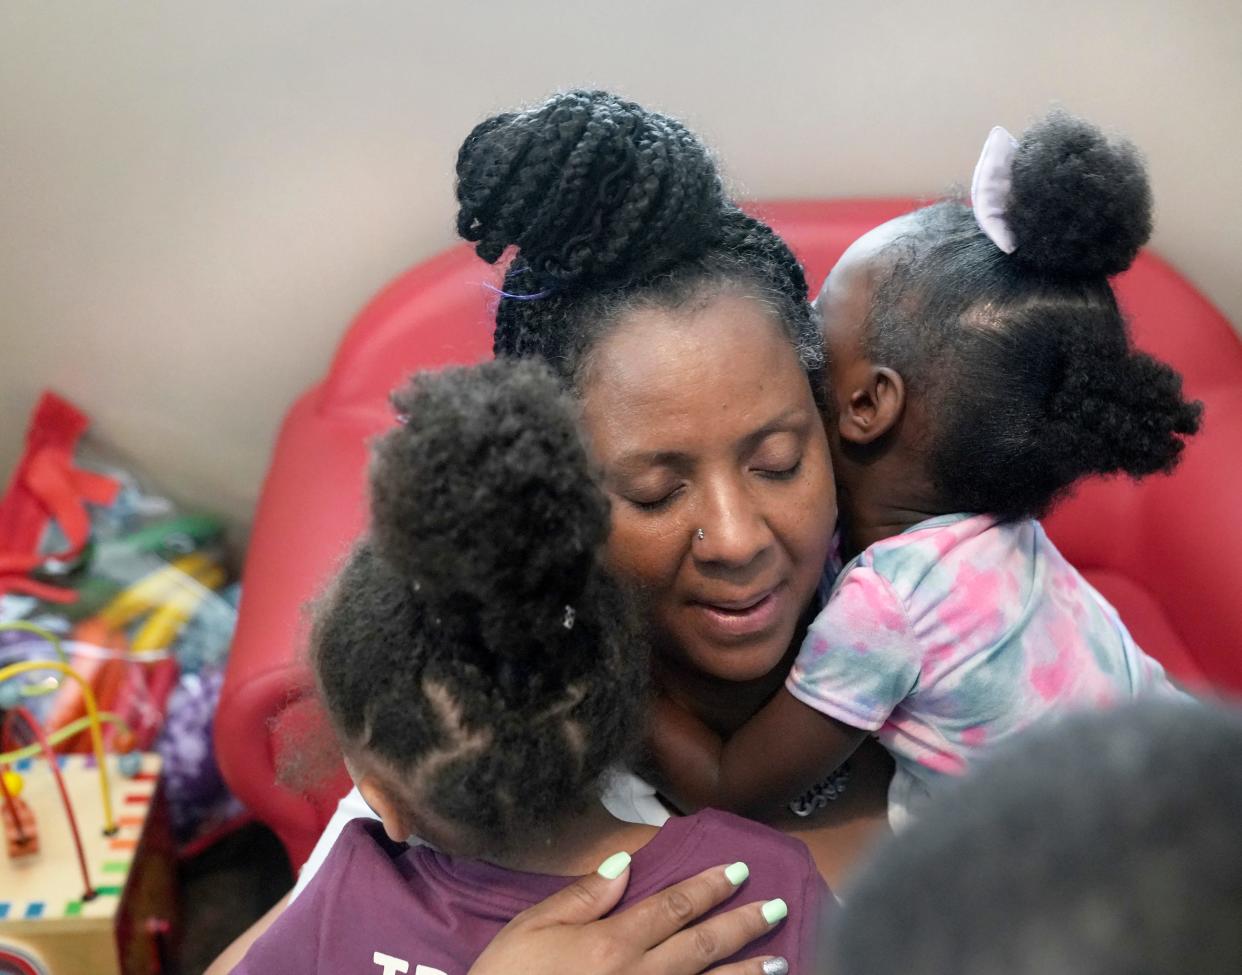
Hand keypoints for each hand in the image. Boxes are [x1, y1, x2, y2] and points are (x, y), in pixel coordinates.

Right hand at [468, 855, 788, 974]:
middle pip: (702, 946)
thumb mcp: (531, 928)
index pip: (673, 906)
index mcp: (612, 943)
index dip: (709, 887)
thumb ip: (582, 897)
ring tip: (780, 963)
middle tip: (777, 908)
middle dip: (743, 926)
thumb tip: (625, 863)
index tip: (739, 872)